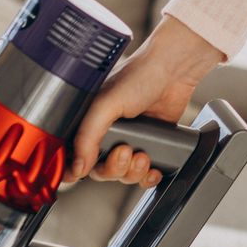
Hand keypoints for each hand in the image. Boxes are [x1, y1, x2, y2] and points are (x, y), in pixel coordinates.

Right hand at [64, 19, 223, 189]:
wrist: (174, 69)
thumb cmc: (139, 75)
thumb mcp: (105, 104)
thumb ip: (87, 136)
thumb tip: (78, 167)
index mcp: (88, 121)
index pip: (72, 156)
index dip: (74, 170)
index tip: (82, 174)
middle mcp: (106, 133)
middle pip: (100, 171)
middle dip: (113, 168)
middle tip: (125, 152)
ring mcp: (129, 140)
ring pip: (122, 174)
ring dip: (132, 172)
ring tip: (143, 155)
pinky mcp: (150, 144)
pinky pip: (143, 174)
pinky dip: (147, 177)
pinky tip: (153, 168)